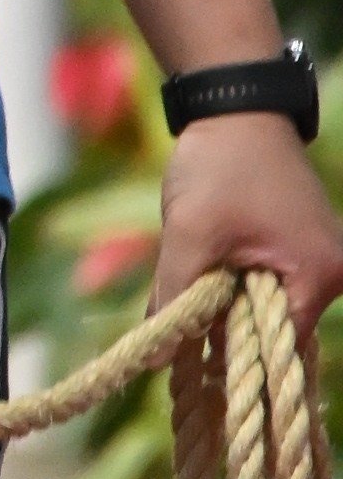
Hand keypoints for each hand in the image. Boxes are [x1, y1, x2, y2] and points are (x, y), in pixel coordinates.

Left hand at [151, 111, 342, 353]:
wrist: (236, 106)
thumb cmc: (221, 164)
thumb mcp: (190, 232)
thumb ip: (174, 296)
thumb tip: (154, 358)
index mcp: (318, 274)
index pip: (276, 348)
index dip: (230, 362)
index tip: (188, 372)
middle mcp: (329, 272)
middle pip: (270, 331)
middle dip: (223, 335)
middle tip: (175, 344)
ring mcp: (316, 259)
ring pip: (262, 309)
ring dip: (224, 309)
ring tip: (183, 309)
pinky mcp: (297, 247)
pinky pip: (264, 286)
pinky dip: (231, 289)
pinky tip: (199, 286)